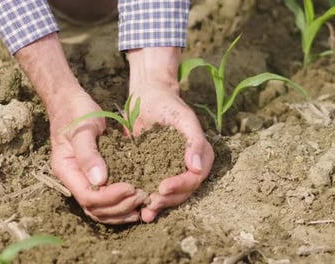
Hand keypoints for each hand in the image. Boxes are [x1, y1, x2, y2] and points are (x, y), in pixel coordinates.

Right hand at [15, 33, 146, 223]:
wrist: (70, 102)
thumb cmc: (75, 111)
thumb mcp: (83, 129)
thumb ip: (89, 154)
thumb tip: (99, 181)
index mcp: (66, 170)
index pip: (88, 197)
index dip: (110, 198)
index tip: (131, 188)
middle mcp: (73, 179)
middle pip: (95, 209)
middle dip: (119, 206)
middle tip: (142, 195)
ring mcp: (83, 179)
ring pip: (100, 209)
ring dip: (121, 210)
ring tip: (142, 203)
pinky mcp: (94, 176)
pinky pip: (106, 199)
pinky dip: (121, 203)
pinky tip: (137, 201)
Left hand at [127, 47, 214, 222]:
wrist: (147, 96)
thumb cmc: (168, 104)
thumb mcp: (184, 118)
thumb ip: (194, 141)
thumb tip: (196, 168)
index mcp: (199, 155)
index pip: (194, 178)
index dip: (181, 186)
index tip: (163, 187)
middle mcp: (188, 166)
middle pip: (182, 191)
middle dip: (167, 200)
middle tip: (151, 204)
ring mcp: (170, 170)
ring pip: (168, 194)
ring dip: (158, 206)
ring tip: (144, 214)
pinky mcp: (153, 170)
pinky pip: (152, 187)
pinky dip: (145, 199)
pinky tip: (135, 207)